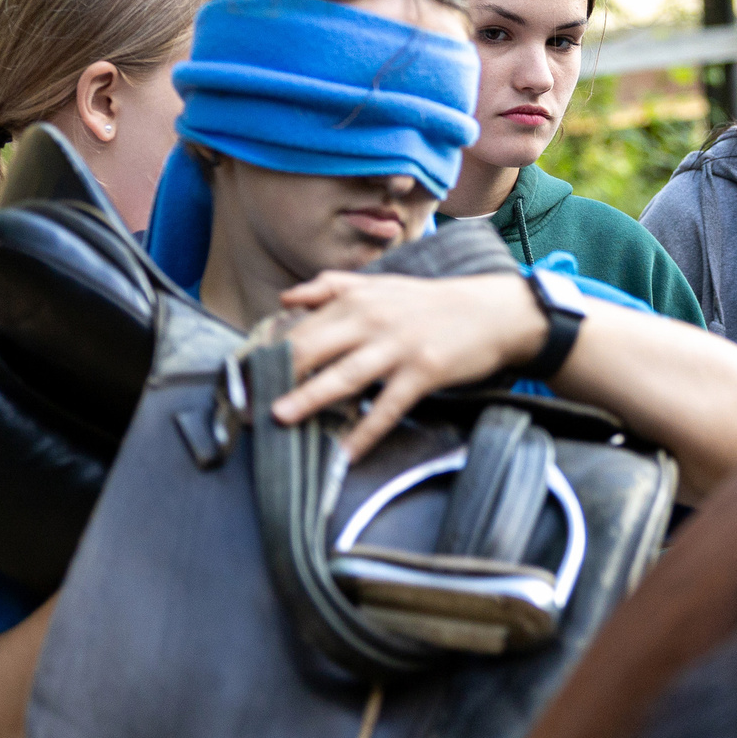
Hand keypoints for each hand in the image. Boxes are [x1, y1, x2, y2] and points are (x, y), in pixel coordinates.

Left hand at [272, 272, 546, 461]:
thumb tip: (287, 298)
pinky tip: (345, 453)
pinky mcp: (422, 373)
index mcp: (356, 301)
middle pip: (314, 349)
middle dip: (278, 376)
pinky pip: (387, 407)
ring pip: (344, 376)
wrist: (493, 311)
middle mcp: (372, 321)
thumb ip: (332, 288)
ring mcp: (397, 348)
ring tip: (282, 418)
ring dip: (310, 399)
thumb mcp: (381, 285)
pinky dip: (365, 432)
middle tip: (248, 404)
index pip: (302, 328)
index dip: (270, 353)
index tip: (243, 377)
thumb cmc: (431, 303)